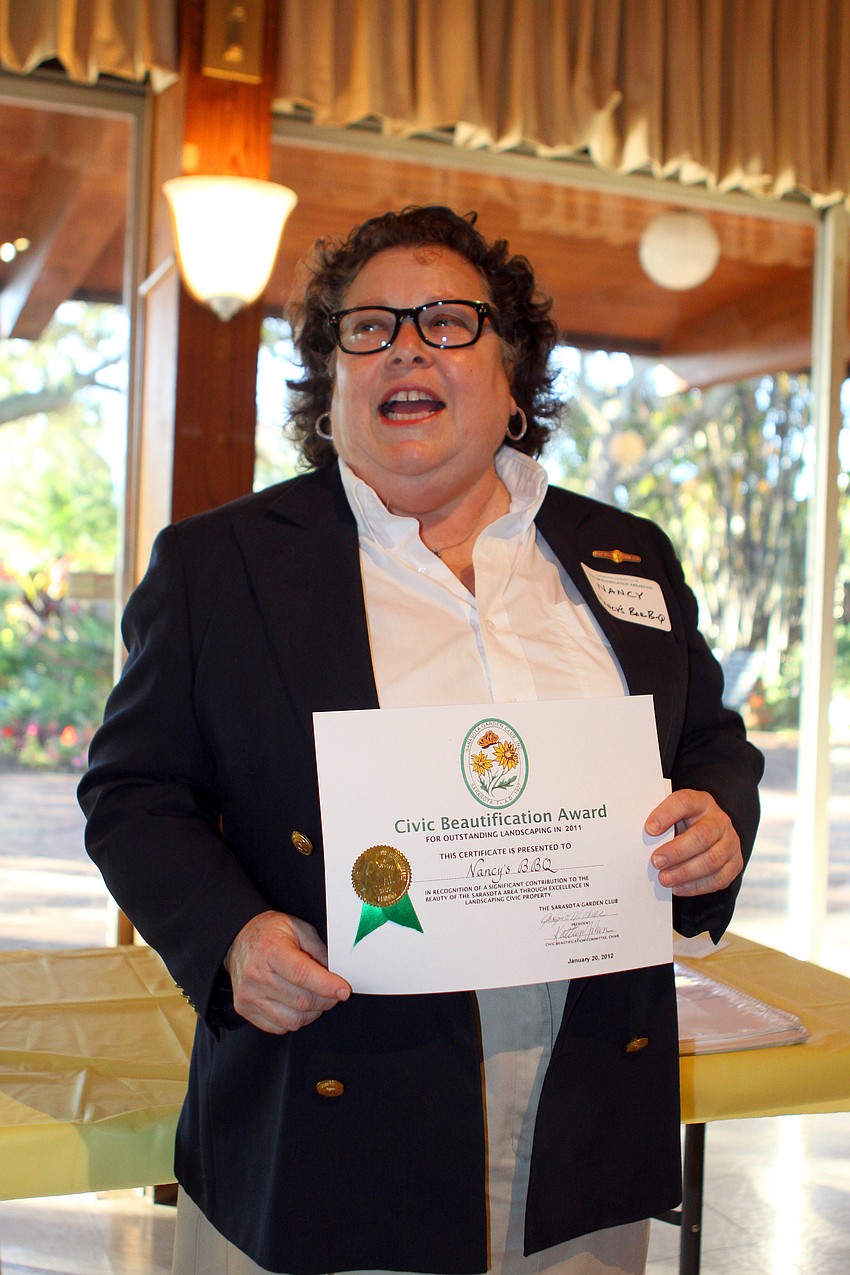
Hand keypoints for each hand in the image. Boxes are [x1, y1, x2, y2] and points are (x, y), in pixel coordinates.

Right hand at [225, 910, 350, 1033]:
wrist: (238, 939)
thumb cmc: (270, 933)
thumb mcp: (298, 928)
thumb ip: (319, 950)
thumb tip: (338, 974)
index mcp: (270, 949)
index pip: (302, 974)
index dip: (327, 985)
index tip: (344, 990)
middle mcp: (256, 975)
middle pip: (302, 1001)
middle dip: (326, 1000)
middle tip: (334, 992)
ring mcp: (249, 995)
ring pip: (293, 1020)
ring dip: (313, 1013)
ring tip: (316, 998)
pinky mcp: (245, 1010)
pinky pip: (279, 1027)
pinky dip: (295, 1020)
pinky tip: (298, 1005)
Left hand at [645, 789, 742, 896]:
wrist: (712, 832)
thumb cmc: (685, 823)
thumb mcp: (674, 815)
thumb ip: (661, 822)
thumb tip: (640, 836)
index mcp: (700, 802)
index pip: (685, 802)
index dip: (667, 814)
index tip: (649, 829)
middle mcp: (719, 821)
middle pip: (702, 836)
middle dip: (676, 851)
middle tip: (656, 861)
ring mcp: (730, 842)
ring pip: (712, 860)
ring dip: (685, 873)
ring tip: (664, 879)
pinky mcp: (735, 864)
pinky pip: (718, 879)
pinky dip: (696, 886)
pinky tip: (678, 887)